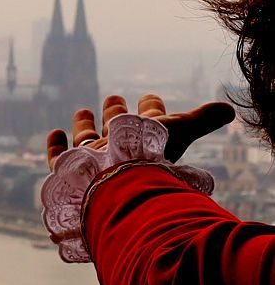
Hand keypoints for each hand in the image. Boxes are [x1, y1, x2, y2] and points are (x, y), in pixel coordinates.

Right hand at [46, 94, 234, 170]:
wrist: (118, 188)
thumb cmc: (148, 160)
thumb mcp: (178, 132)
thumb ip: (201, 119)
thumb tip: (230, 109)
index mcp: (144, 144)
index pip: (149, 123)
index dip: (152, 109)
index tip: (150, 96)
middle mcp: (118, 154)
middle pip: (118, 131)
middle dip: (116, 114)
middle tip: (114, 97)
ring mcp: (93, 162)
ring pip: (88, 143)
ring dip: (85, 126)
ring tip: (84, 109)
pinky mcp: (71, 171)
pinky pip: (59, 160)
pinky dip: (55, 146)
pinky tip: (54, 132)